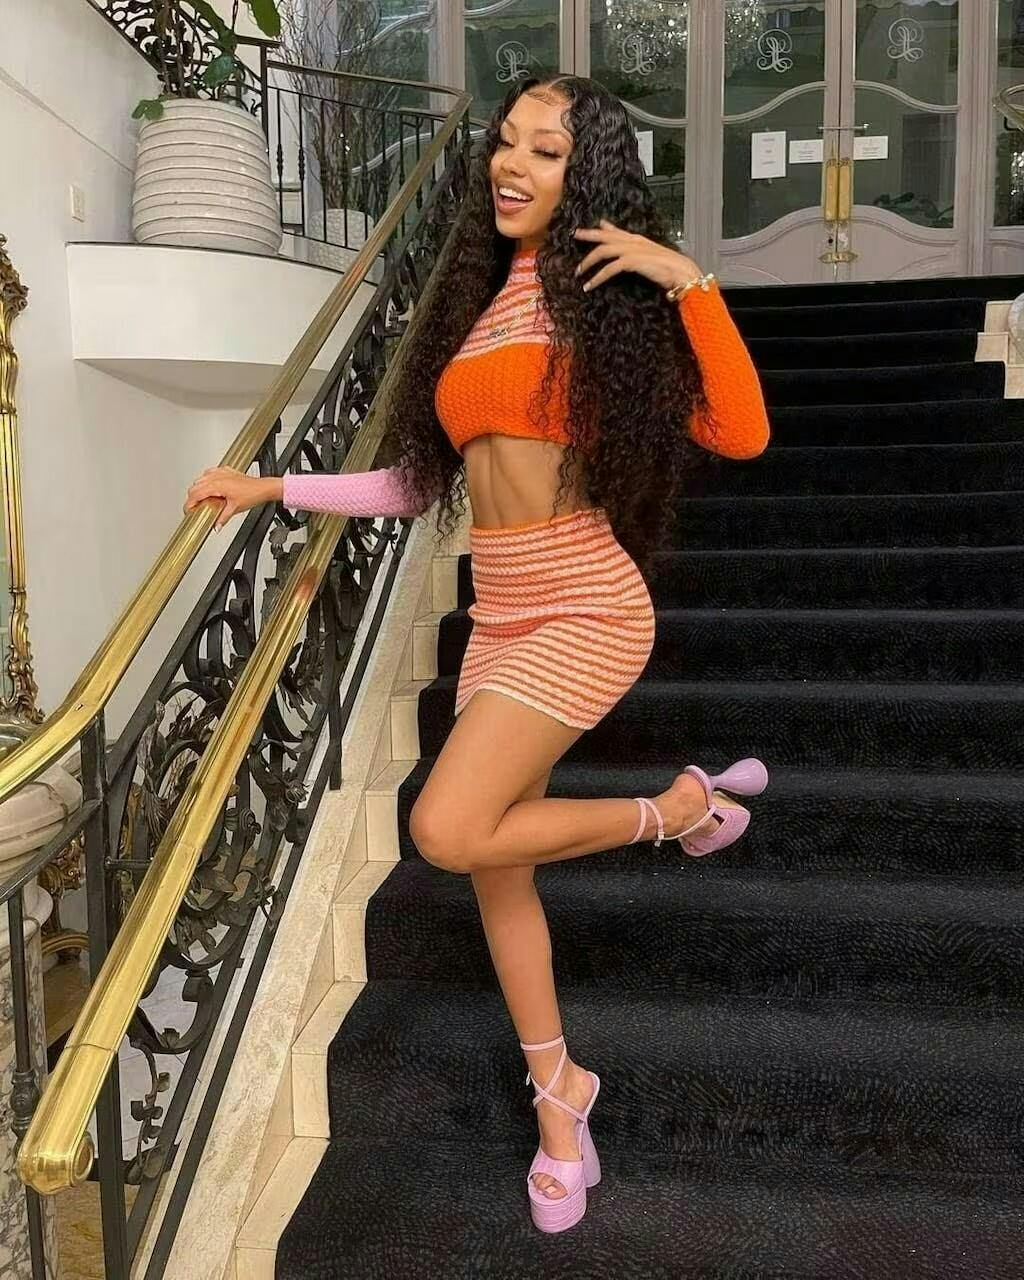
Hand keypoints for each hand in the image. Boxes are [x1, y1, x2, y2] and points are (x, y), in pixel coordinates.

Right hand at [184, 467, 282, 529]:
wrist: (262, 488)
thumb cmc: (252, 495)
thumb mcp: (234, 509)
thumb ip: (222, 518)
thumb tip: (216, 526)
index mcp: (216, 485)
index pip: (195, 494)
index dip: (189, 504)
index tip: (188, 511)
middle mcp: (217, 476)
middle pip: (195, 486)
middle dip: (192, 498)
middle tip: (196, 507)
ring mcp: (220, 472)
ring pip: (200, 478)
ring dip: (199, 488)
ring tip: (204, 499)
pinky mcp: (225, 470)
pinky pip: (210, 473)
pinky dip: (207, 480)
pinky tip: (211, 487)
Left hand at [573, 219, 700, 293]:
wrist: (682, 272)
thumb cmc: (670, 268)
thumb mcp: (651, 257)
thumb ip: (637, 253)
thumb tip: (627, 257)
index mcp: (638, 240)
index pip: (616, 231)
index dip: (600, 229)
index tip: (585, 229)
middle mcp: (633, 242)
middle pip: (605, 236)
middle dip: (588, 236)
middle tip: (574, 236)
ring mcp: (632, 250)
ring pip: (603, 251)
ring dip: (588, 262)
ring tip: (578, 272)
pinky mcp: (632, 261)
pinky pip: (609, 268)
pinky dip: (597, 277)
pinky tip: (590, 285)